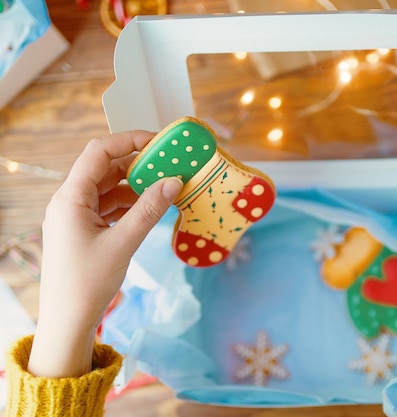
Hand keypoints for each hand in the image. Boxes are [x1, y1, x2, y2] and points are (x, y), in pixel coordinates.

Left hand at [28, 131, 182, 377]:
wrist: (67, 321)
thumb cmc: (88, 282)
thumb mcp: (123, 243)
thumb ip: (149, 210)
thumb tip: (174, 182)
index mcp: (70, 197)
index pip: (99, 152)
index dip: (129, 141)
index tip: (159, 143)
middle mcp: (69, 201)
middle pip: (105, 169)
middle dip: (137, 165)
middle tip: (169, 166)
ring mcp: (75, 216)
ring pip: (109, 188)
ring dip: (136, 186)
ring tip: (165, 188)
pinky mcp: (82, 230)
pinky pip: (108, 207)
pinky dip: (129, 205)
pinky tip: (150, 209)